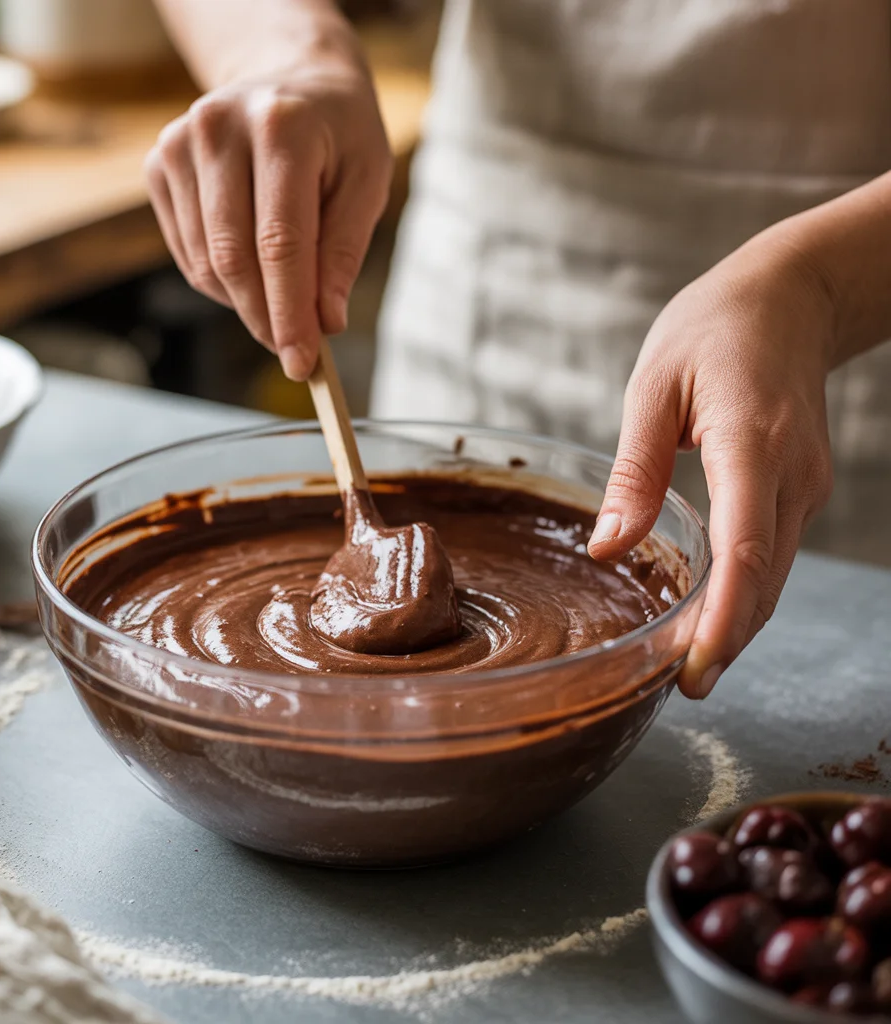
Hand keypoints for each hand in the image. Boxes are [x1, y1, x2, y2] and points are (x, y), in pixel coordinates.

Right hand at [144, 57, 391, 380]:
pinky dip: (222, 283)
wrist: (290, 77)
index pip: (280, 243)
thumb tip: (325, 322)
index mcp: (281, 127)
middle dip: (266, 319)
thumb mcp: (366, 183)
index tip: (302, 362)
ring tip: (284, 297)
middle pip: (234, 258)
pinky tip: (254, 269)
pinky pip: (189, 255)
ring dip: (246, 303)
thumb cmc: (339, 136)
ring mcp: (179, 145)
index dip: (289, 312)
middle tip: (294, 353)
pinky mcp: (158, 165)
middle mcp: (218, 128)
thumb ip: (344, 252)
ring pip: (206, 264)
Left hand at [587, 232, 836, 698]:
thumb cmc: (714, 329)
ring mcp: (803, 483)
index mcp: (752, 445)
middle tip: (685, 688)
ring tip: (693, 667)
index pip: (743, 551)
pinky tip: (713, 614)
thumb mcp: (654, 388)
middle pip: (763, 579)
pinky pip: (772, 552)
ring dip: (738, 623)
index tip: (696, 669)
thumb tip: (609, 549)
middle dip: (727, 639)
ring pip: (773, 574)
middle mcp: (791, 475)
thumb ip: (634, 472)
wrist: (792, 296)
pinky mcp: (798, 486)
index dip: (721, 619)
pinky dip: (746, 591)